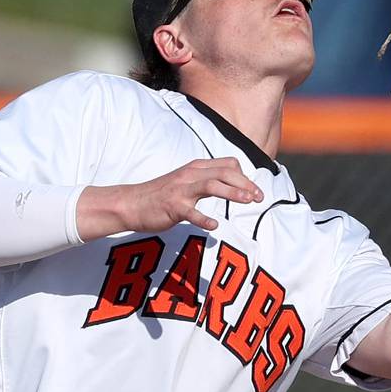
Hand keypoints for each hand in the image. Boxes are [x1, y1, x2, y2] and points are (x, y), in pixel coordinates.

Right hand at [76, 157, 262, 240]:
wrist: (131, 203)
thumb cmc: (161, 194)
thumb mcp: (186, 181)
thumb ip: (206, 179)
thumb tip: (231, 183)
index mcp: (196, 168)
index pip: (228, 164)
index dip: (245, 176)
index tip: (255, 191)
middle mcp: (190, 175)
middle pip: (225, 173)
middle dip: (245, 183)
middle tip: (259, 198)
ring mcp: (181, 190)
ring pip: (212, 185)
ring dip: (232, 192)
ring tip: (248, 201)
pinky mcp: (172, 207)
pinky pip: (191, 212)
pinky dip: (204, 218)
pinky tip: (214, 226)